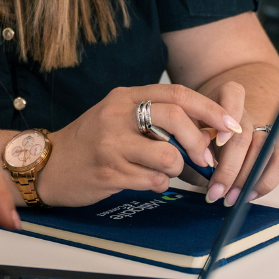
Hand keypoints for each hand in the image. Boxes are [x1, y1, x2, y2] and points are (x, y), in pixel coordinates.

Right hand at [38, 84, 242, 205]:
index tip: (229, 124)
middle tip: (206, 158)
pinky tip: (143, 180)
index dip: (208, 109)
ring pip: (168, 156)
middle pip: (175, 118)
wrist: (49, 164)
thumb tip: (205, 131)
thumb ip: (156, 117)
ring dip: (176, 169)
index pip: (176, 94)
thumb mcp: (120, 117)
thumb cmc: (92, 140)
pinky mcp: (109, 172)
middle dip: (198, 141)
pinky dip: (157, 184)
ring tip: (162, 171)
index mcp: (125, 96)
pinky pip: (152, 180)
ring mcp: (112, 144)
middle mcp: (118, 115)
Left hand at [199, 81, 278, 206]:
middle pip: (244, 135)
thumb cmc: (199, 122)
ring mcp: (261, 130)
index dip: (230, 113)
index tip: (219, 138)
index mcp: (225, 95)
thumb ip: (191, 130)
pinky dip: (266, 182)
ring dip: (246, 179)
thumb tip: (196, 151)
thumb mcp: (188, 119)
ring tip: (230, 199)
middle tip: (215, 190)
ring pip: (263, 151)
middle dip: (229, 167)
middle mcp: (246, 113)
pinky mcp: (272, 148)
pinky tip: (248, 195)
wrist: (218, 119)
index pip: (233, 96)